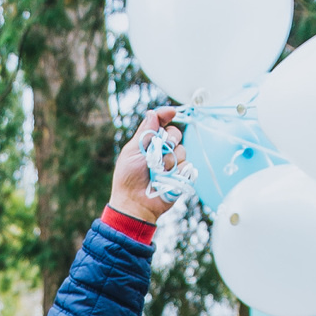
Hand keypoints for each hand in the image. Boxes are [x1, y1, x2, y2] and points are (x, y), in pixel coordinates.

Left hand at [110, 105, 184, 223]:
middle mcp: (163, 150)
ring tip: (158, 173)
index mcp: (150, 142)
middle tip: (159, 152)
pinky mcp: (180, 176)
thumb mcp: (132, 152)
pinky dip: (178, 172)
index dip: (167, 115)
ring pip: (183, 151)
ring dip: (170, 161)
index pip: (161, 123)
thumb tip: (152, 113)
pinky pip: (187, 167)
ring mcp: (173, 163)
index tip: (171, 112)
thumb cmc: (128, 179)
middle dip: (169, 140)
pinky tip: (167, 179)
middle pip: (175, 134)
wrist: (134, 203)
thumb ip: (144, 132)